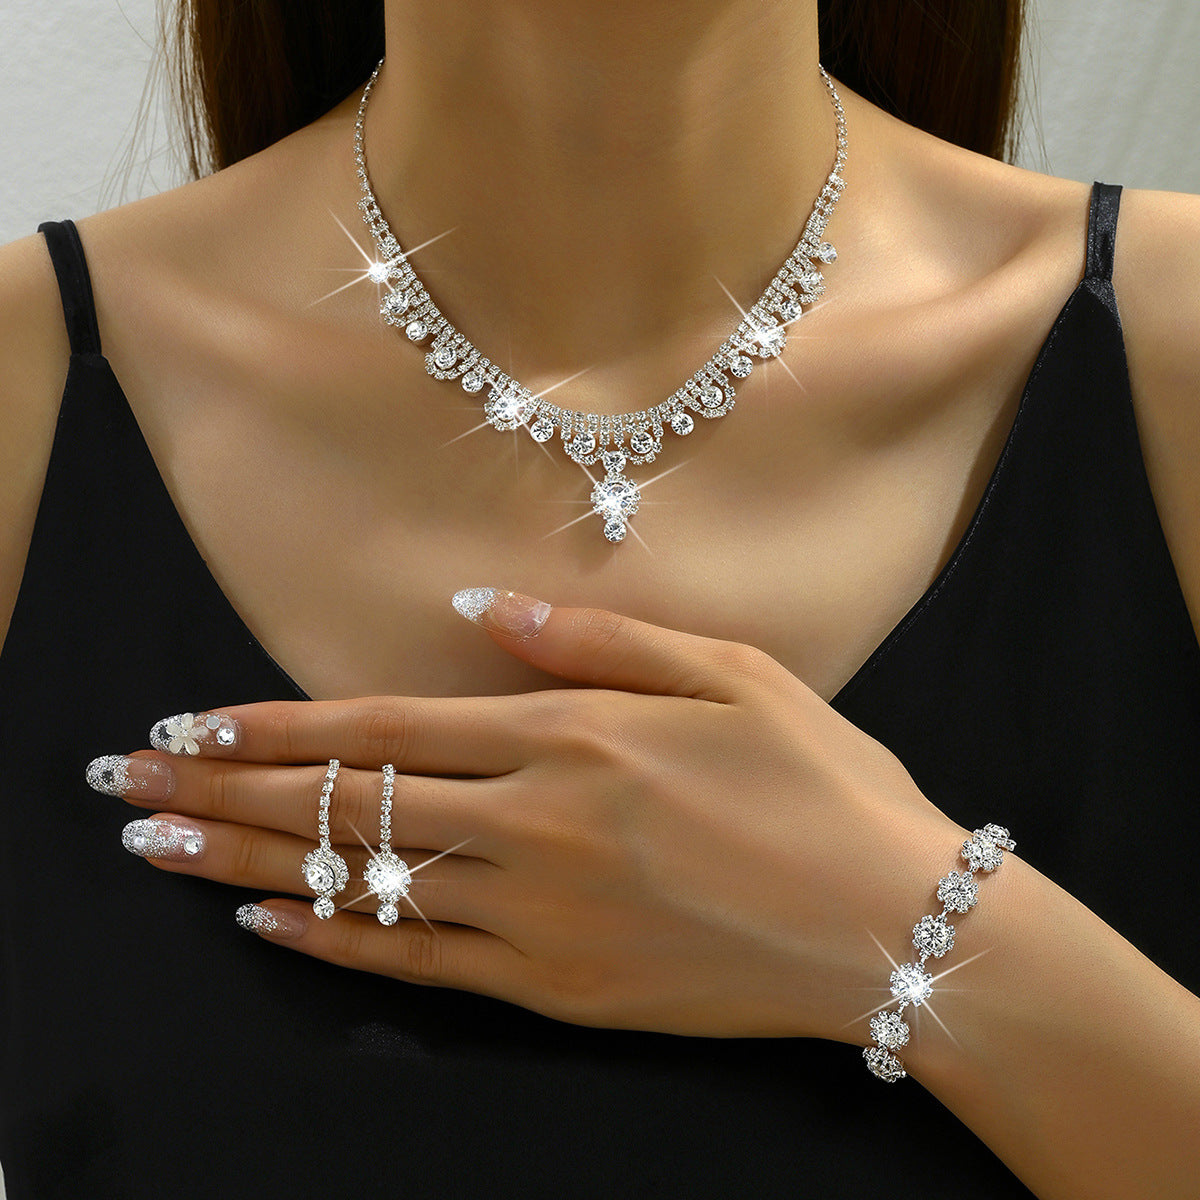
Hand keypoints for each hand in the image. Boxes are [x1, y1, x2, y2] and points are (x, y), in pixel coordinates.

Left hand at [89, 588, 965, 1042]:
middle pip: (351, 798)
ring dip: (250, 858)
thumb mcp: (730, 672)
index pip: (388, 721)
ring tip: (160, 846)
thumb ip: (601, 637)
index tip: (197, 721)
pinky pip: (418, 963)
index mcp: (576, 732)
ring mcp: (540, 914)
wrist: (891, 924)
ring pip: (363, 880)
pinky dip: (332, 940)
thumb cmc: (821, 783)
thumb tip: (486, 611)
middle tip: (131, 780)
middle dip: (229, 786)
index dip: (281, 722)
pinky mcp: (558, 989)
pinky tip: (265, 922)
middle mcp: (537, 821)